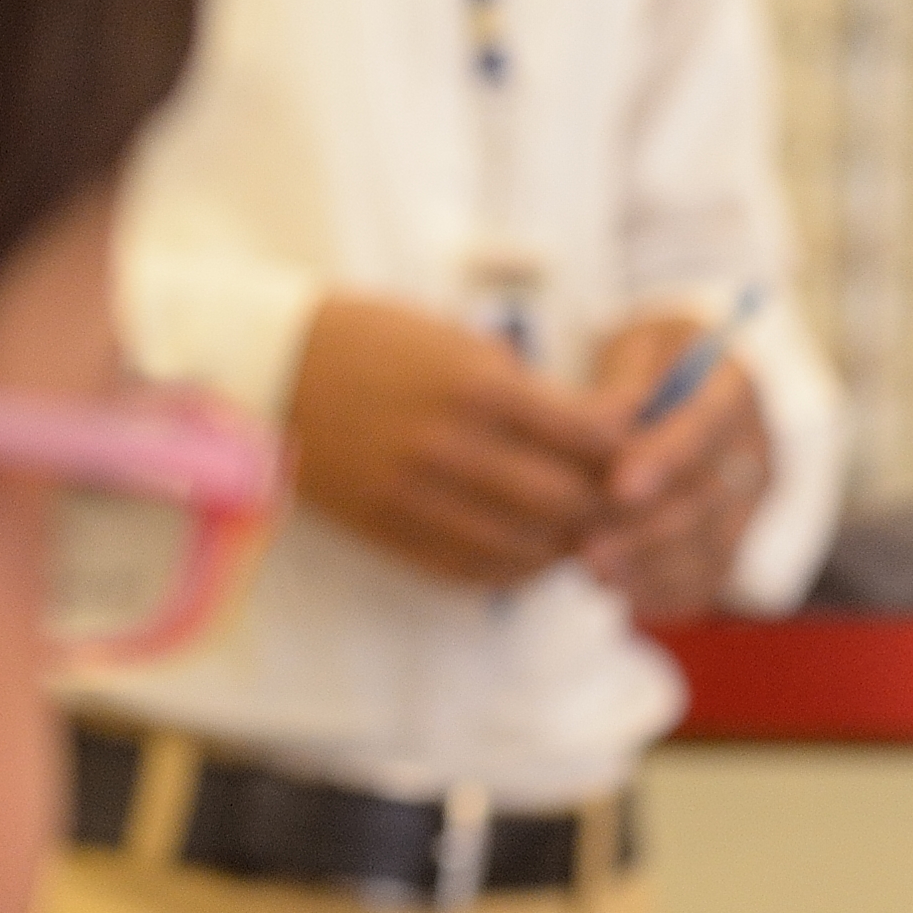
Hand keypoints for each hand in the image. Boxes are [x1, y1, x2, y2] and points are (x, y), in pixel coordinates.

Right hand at [286, 292, 622, 589]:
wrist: (274, 369)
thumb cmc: (374, 341)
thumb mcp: (458, 341)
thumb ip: (528, 391)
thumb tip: (602, 433)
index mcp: (475, 386)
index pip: (588, 439)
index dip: (628, 450)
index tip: (638, 447)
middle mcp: (450, 448)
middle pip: (567, 503)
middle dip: (606, 506)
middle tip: (622, 501)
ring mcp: (416, 498)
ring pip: (526, 549)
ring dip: (565, 546)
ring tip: (580, 531)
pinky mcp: (389, 532)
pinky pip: (472, 572)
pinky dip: (514, 570)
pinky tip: (529, 552)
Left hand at [577, 310, 773, 625]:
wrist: (667, 392)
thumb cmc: (642, 364)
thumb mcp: (631, 343)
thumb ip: (624, 381)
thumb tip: (614, 428)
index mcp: (735, 390)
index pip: (709, 427)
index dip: (668, 459)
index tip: (620, 485)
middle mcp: (754, 452)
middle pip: (710, 501)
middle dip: (647, 530)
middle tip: (589, 547)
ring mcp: (748, 505)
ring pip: (710, 552)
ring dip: (650, 569)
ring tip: (593, 570)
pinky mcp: (729, 544)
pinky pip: (703, 582)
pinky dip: (660, 593)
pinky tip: (614, 589)